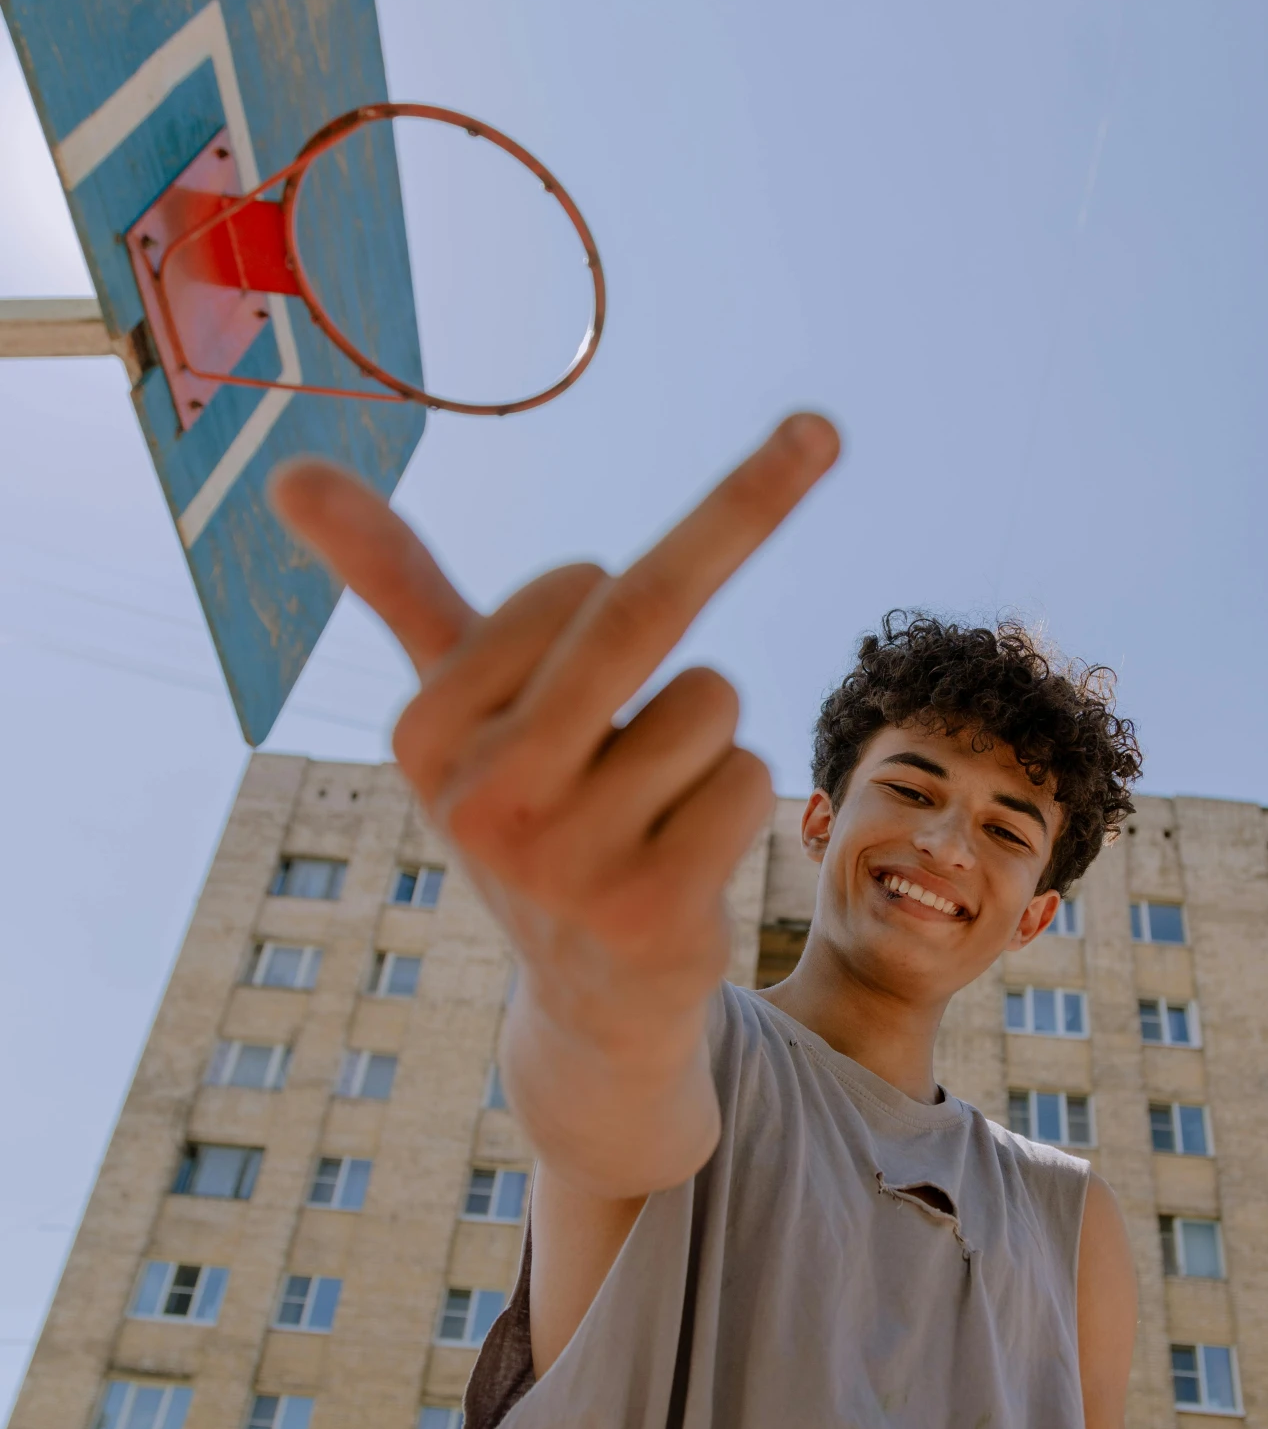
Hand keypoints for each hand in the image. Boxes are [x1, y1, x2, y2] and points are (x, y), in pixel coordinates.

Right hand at [269, 414, 839, 1088]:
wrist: (591, 998)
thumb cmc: (534, 813)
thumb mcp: (455, 709)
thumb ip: (391, 586)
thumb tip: (289, 470)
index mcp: (424, 734)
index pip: (575, 585)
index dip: (608, 602)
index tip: (582, 663)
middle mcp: (483, 797)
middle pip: (642, 612)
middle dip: (750, 498)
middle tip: (815, 430)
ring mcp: (565, 861)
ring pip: (712, 698)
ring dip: (707, 736)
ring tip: (651, 808)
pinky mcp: (649, 910)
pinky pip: (747, 775)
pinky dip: (737, 799)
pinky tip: (684, 859)